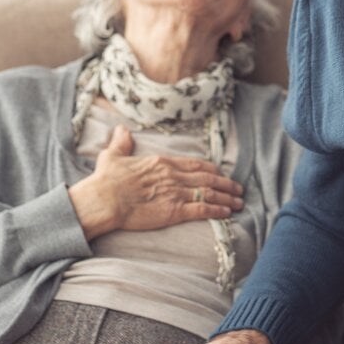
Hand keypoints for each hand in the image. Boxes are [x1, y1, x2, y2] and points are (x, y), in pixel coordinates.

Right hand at [69, 125, 244, 239]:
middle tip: (239, 189)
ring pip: (209, 193)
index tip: (220, 173)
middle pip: (208, 178)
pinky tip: (227, 213)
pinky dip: (217, 211)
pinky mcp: (175, 211)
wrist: (104, 200)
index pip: (195, 164)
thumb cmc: (106, 180)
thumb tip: (121, 129)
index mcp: (162, 162)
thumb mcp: (112, 156)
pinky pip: (202, 209)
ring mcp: (176, 193)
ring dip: (227, 198)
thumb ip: (121, 143)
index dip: (211, 169)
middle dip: (226, 184)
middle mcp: (174, 176)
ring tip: (239, 203)